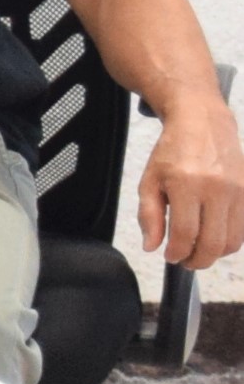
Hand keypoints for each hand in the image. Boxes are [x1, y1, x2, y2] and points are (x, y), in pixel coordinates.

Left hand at [140, 101, 243, 274]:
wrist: (203, 123)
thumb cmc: (172, 152)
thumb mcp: (150, 180)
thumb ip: (149, 215)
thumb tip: (152, 247)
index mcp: (186, 184)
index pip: (185, 233)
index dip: (177, 252)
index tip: (170, 257)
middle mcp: (216, 188)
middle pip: (213, 243)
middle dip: (197, 260)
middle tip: (185, 261)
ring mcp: (238, 190)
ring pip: (233, 240)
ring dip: (215, 254)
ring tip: (198, 251)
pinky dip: (230, 241)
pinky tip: (213, 236)